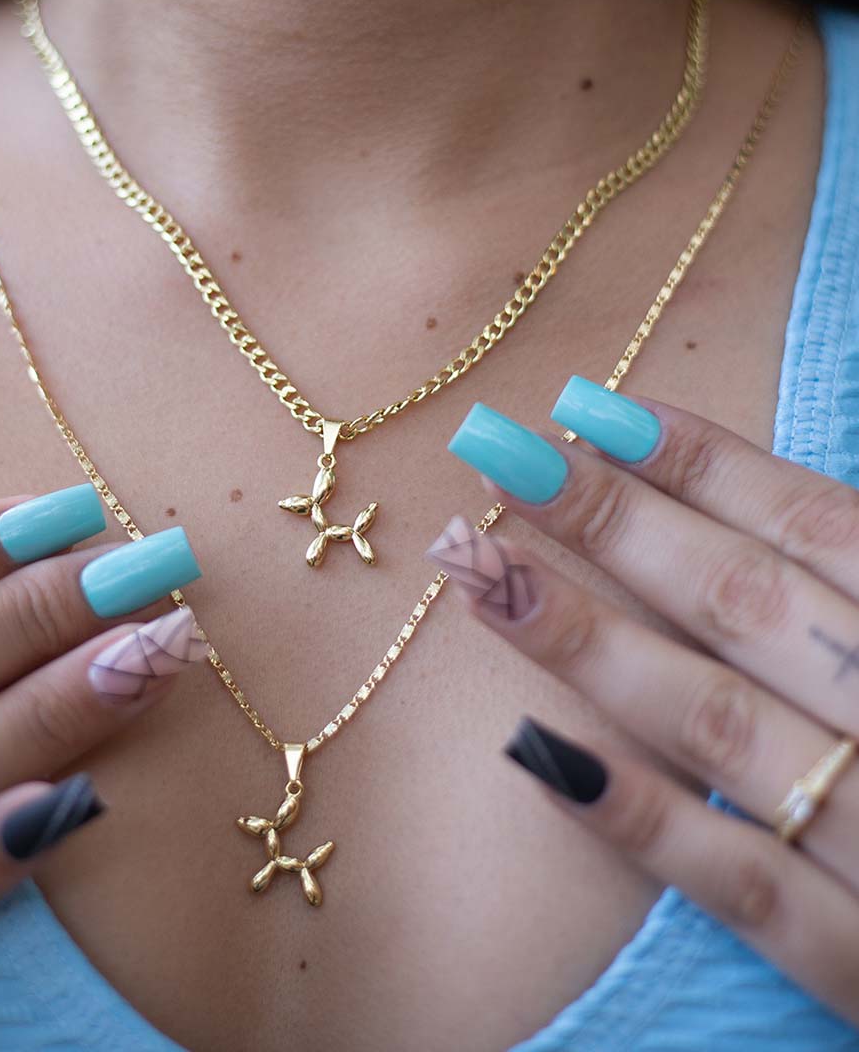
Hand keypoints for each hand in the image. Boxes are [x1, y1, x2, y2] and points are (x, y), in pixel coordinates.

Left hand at [429, 377, 858, 1025]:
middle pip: (739, 600)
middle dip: (613, 524)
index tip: (590, 411)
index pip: (812, 523)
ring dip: (588, 643)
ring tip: (481, 573)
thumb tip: (792, 508)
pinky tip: (533, 751)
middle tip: (501, 459)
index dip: (698, 462)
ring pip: (713, 720)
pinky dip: (637, 815)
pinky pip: (737, 882)